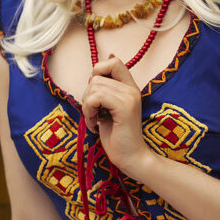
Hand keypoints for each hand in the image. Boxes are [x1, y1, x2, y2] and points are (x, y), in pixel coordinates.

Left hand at [81, 55, 150, 175]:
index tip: (96, 93)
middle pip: (97, 76)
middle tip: (94, 113)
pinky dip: (89, 110)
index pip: (113, 62)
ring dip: (87, 105)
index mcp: (130, 87)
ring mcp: (129, 97)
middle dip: (88, 94)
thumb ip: (103, 91)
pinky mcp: (124, 107)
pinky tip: (95, 124)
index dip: (99, 71)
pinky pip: (96, 97)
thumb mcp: (107, 110)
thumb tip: (93, 73)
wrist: (132, 158)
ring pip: (94, 86)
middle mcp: (132, 89)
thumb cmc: (117, 137)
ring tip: (95, 120)